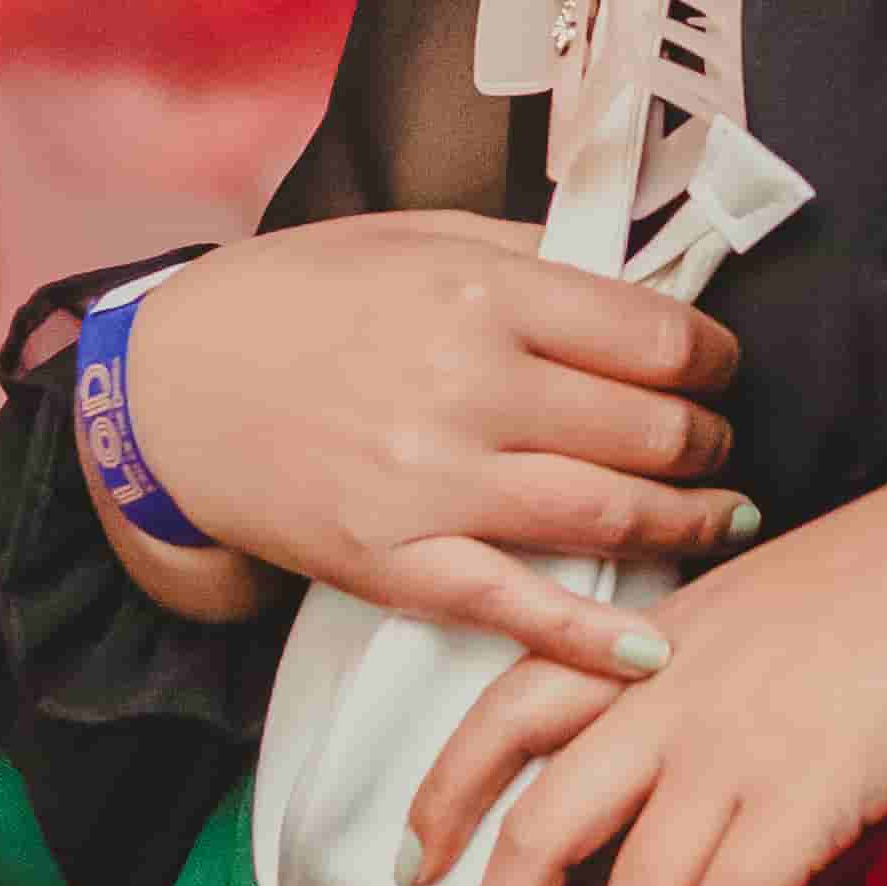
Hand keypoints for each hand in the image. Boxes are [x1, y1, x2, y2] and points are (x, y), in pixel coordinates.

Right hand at [108, 208, 752, 679]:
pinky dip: (594, 637)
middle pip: (650, 428)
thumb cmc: (293, 299)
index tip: (719, 369)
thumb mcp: (414, 236)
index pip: (655, 336)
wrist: (164, 388)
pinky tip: (653, 649)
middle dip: (709, 440)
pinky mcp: (395, 560)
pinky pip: (516, 606)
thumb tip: (641, 277)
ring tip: (722, 517)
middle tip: (721, 444)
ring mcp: (433, 481)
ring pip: (609, 512)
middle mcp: (470, 385)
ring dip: (689, 521)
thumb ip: (530, 253)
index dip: (713, 359)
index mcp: (483, 291)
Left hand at [412, 427, 886, 885]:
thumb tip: (673, 757)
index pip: (503, 712)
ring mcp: (732, 750)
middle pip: (540, 832)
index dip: (444, 795)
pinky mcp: (803, 800)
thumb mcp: (763, 600)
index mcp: (652, 639)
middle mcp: (669, 695)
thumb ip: (699, 668)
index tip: (412, 866)